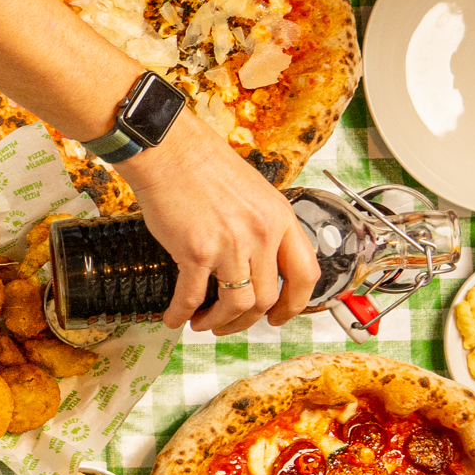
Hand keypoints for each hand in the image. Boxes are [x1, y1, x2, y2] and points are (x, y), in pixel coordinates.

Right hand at [111, 129, 312, 332]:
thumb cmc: (203, 165)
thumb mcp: (254, 193)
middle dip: (246, 320)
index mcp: (280, 219)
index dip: (295, 305)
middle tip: (228, 324)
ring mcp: (230, 244)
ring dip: (219, 322)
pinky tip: (174, 318)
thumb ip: (263, 225)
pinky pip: (191, 297)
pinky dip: (182, 314)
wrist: (169, 151)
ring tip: (202, 323)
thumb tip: (257, 258)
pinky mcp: (195, 251)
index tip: (280, 316)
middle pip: (266, 298)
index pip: (305, 275)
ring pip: (236, 304)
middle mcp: (261, 234)